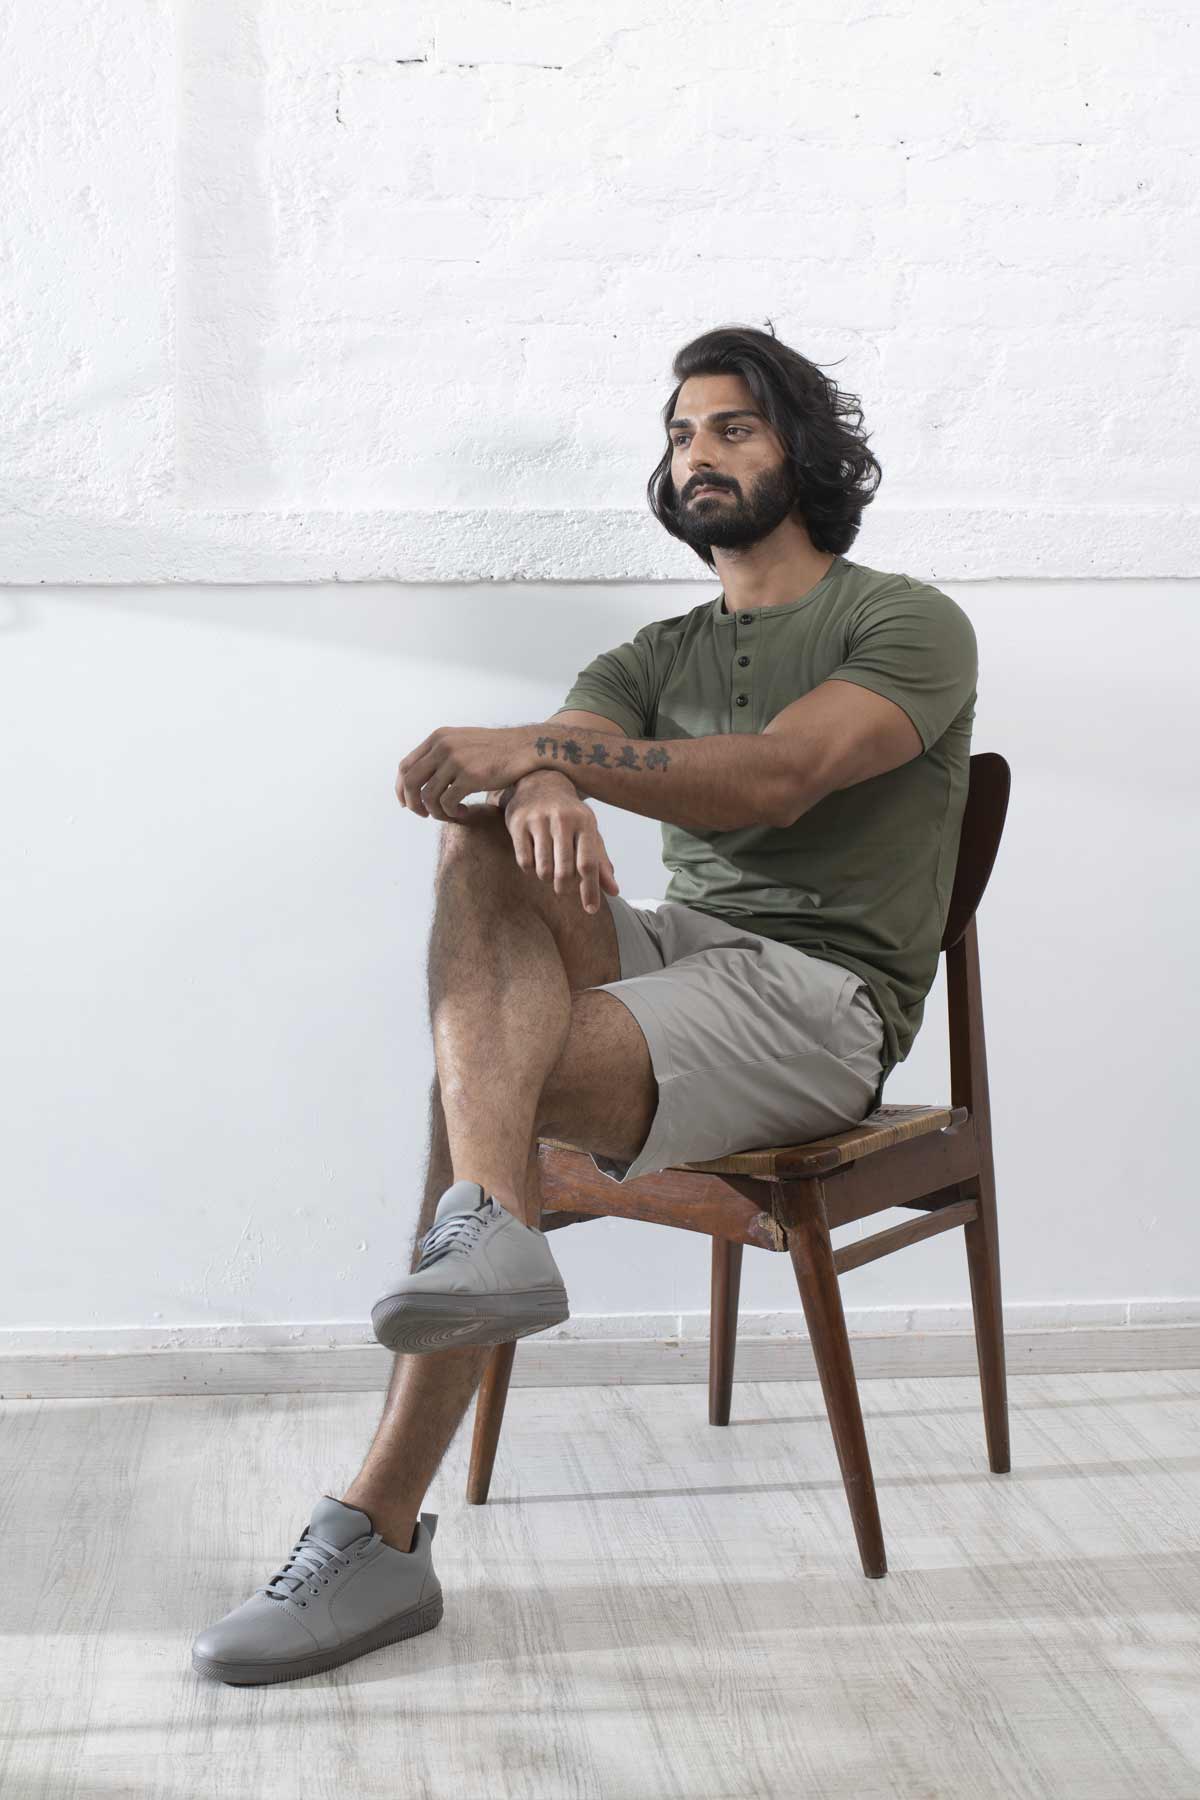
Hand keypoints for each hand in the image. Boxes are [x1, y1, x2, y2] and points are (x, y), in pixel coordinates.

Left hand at [396, 726, 536, 821]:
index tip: (407, 803)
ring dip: (435, 812)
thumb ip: (440, 754)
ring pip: (428, 796)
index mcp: (438, 738)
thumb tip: (419, 781)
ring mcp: (456, 761)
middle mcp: (443, 747)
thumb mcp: (462, 742)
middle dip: (412, 804)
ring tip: (449, 815)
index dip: (401, 789)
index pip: (405, 766)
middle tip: (422, 815)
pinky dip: (451, 813)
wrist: (523, 748)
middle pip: (410, 782)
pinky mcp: (470, 776)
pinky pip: (447, 803)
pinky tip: (463, 812)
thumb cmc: (494, 750)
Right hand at [503, 771, 619, 913]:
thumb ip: (601, 862)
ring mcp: (538, 820)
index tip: (591, 910)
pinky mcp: (518, 823)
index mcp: (585, 822)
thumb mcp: (589, 833)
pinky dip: (530, 869)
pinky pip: (524, 861)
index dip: (591, 890)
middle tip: (563, 889)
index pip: (589, 864)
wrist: (540, 782)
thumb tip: (614, 891)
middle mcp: (563, 819)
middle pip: (565, 871)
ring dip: (547, 878)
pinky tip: (534, 860)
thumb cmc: (570, 815)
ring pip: (543, 869)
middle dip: (564, 888)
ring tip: (549, 871)